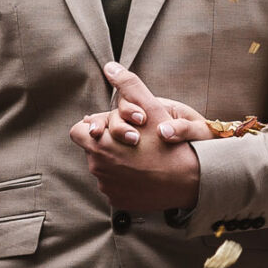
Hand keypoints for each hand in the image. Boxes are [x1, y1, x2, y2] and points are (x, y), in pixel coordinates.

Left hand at [69, 61, 201, 210]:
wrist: (189, 180)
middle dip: (107, 145)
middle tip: (132, 141)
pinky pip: (114, 186)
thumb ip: (128, 86)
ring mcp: (108, 187)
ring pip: (104, 169)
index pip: (78, 132)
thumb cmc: (169, 143)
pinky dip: (124, 181)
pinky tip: (143, 175)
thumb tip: (110, 66)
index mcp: (99, 144)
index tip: (110, 128)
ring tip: (140, 158)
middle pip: (92, 150)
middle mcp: (98, 168)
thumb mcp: (150, 109)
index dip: (94, 128)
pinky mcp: (118, 201)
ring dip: (116, 163)